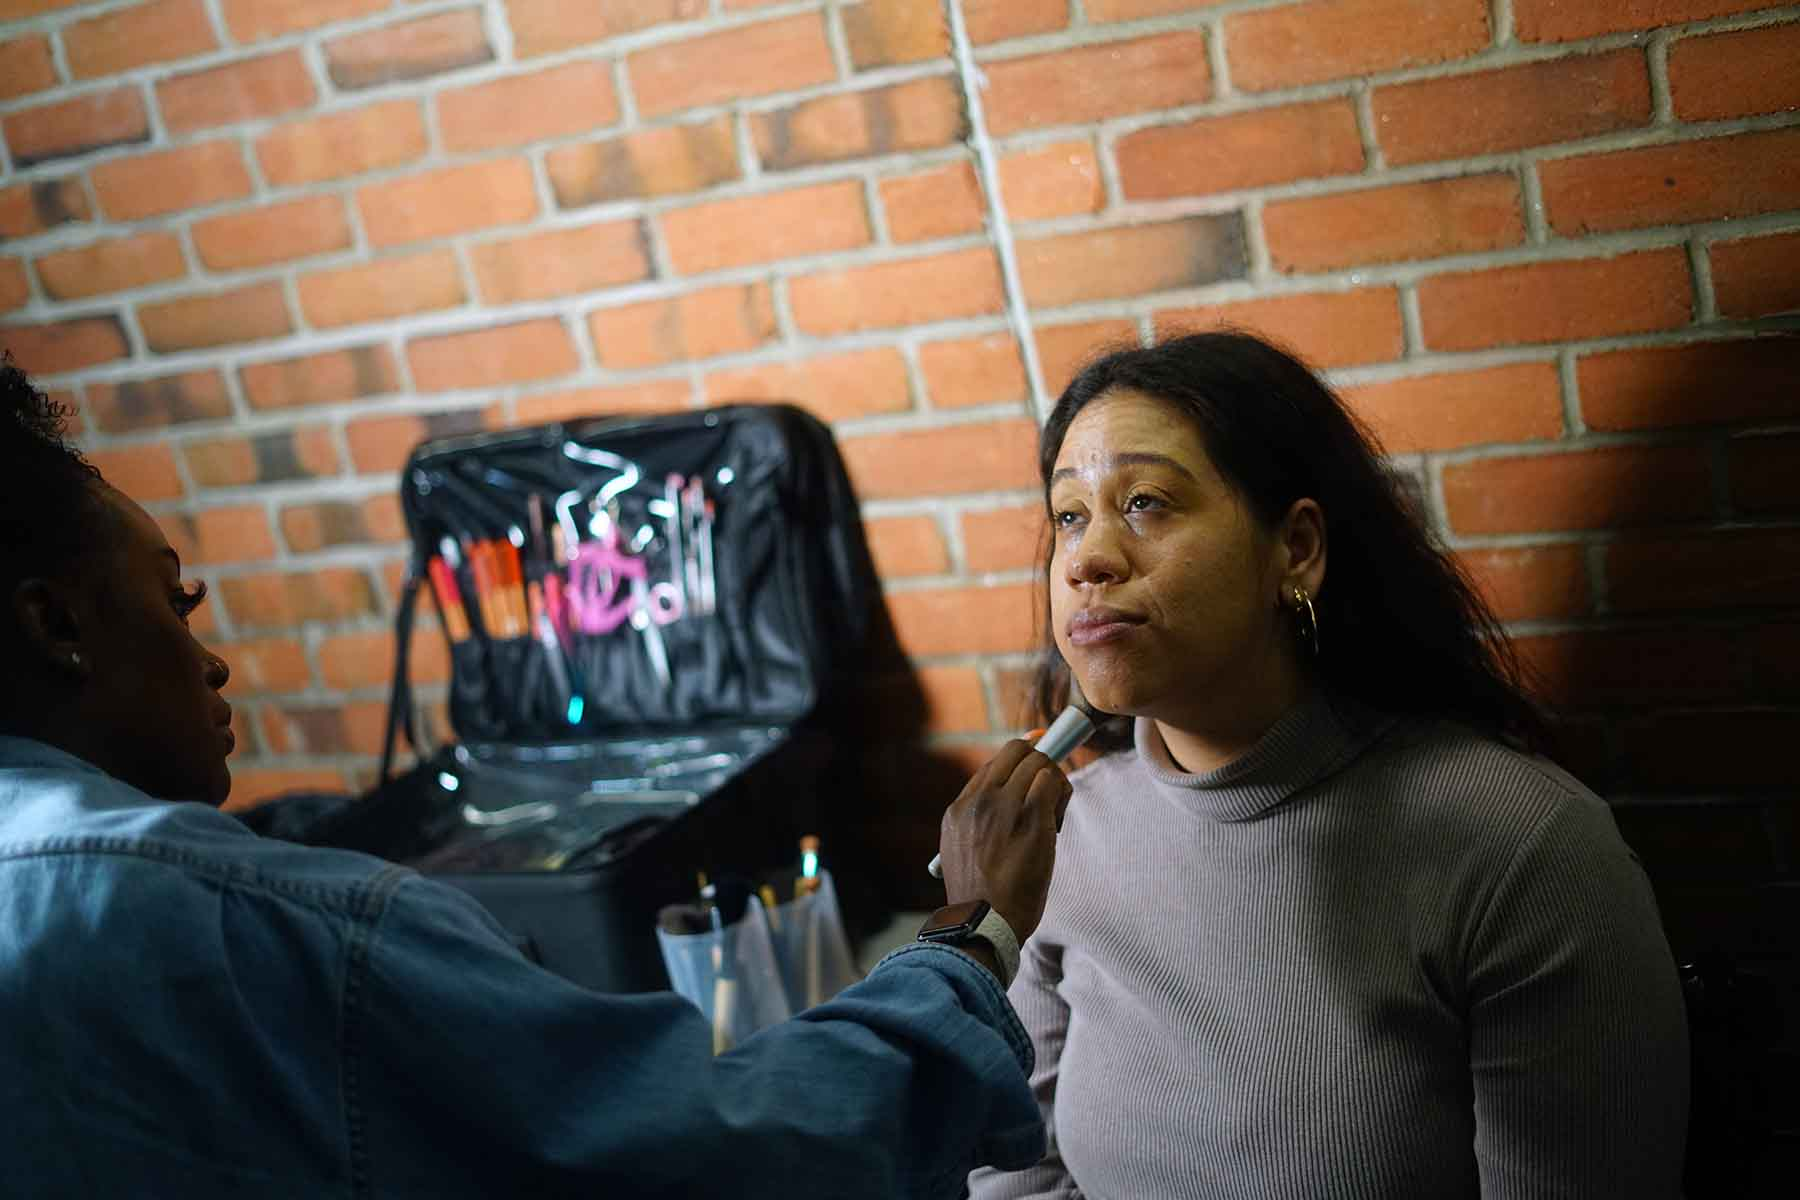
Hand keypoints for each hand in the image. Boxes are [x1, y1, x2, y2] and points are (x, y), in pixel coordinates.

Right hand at [937, 738, 1071, 943]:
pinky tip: (1056, 821)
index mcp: (959, 809)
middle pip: (1018, 751)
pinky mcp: (1031, 818)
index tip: (1038, 758)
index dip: (1021, 759)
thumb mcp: (963, 851)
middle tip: (1050, 792)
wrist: (985, 922)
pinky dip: (1062, 794)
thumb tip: (1010, 801)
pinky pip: (1053, 782)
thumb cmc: (983, 897)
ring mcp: (1004, 806)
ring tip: (1052, 815)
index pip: (994, 764)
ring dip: (1055, 782)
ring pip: (1040, 762)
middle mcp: (979, 800)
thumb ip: (980, 822)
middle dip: (1040, 763)